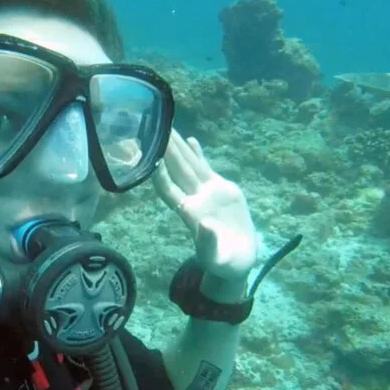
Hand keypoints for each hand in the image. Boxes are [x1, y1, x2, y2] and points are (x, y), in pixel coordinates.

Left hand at [153, 132, 260, 284]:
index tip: (151, 157)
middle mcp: (195, 199)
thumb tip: (205, 225)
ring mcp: (207, 193)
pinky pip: (206, 169)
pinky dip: (198, 155)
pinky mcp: (222, 190)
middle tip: (154, 126)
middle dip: (166, 150)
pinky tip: (191, 139)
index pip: (169, 190)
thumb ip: (209, 243)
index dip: (160, 174)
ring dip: (179, 147)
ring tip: (168, 126)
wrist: (239, 260)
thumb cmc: (225, 263)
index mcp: (190, 214)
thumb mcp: (218, 258)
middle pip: (177, 170)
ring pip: (190, 165)